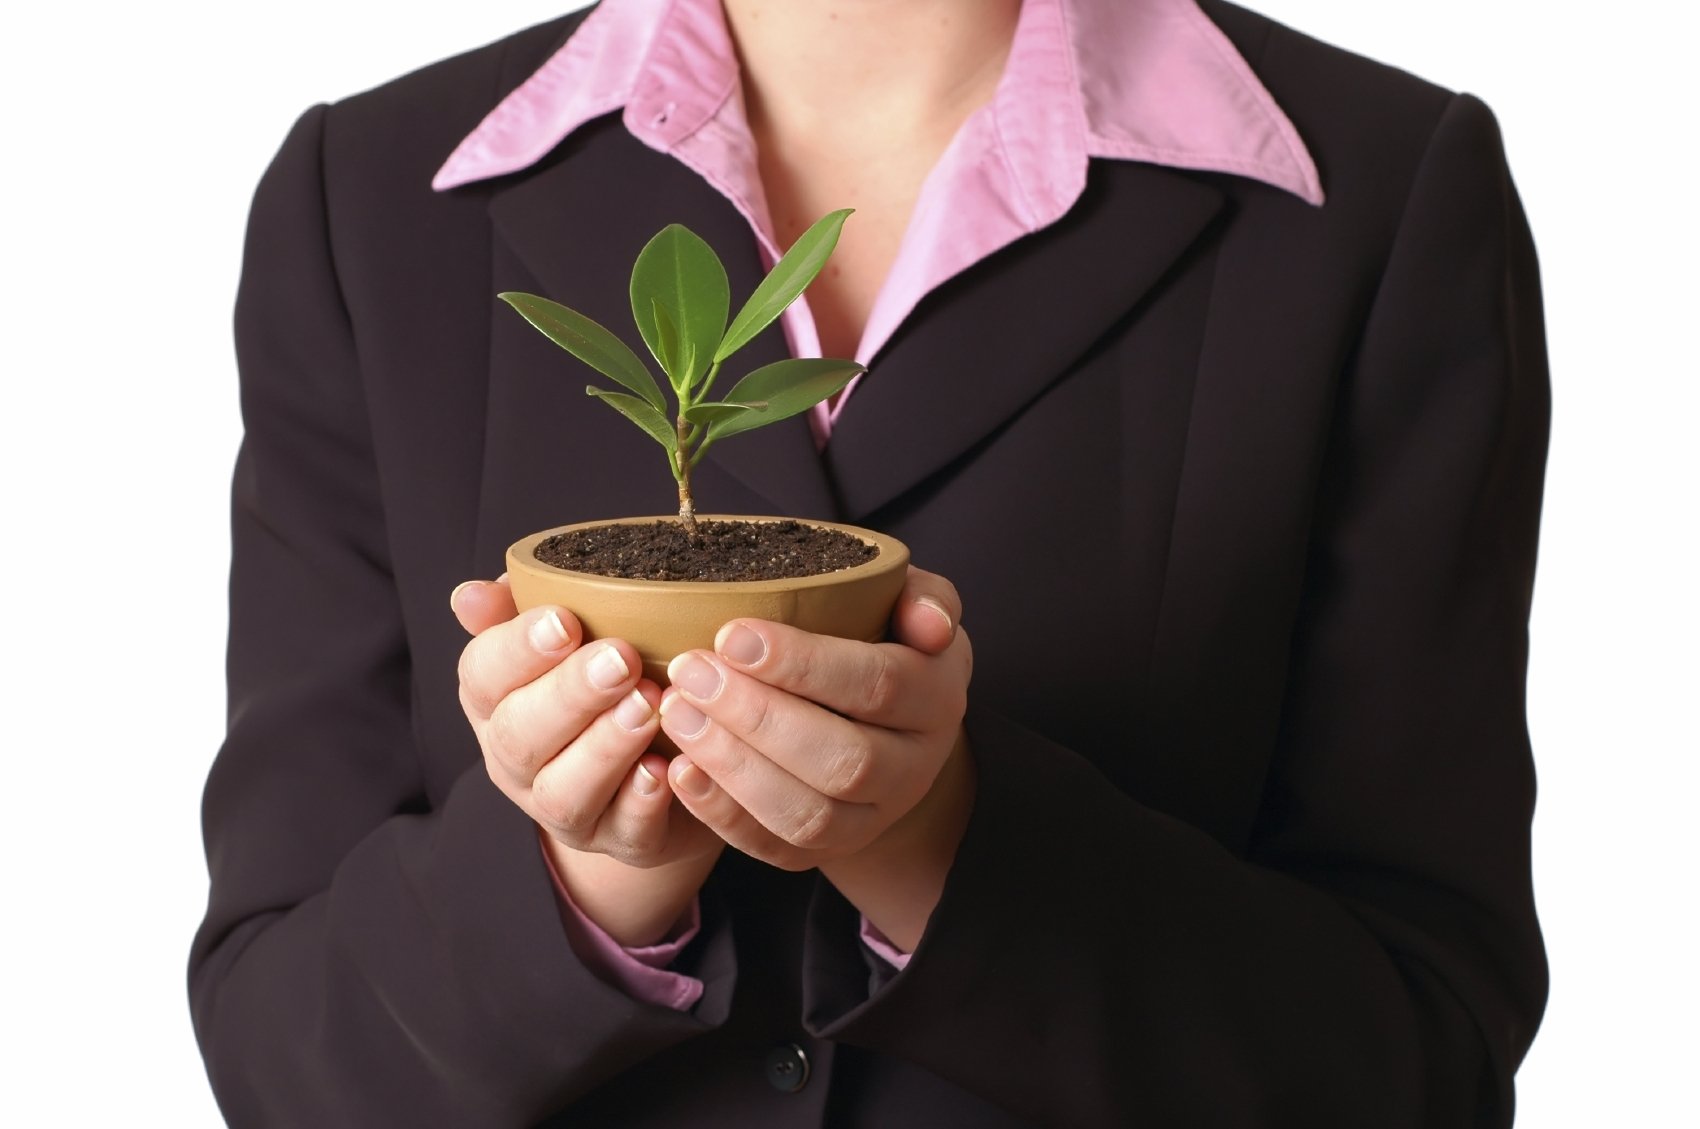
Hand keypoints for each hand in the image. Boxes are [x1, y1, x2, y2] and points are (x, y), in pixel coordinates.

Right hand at [451, 577, 722, 944]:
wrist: (659, 762)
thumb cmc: (604, 680)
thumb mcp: (564, 638)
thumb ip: (520, 609)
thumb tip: (470, 595)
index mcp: (496, 701)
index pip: (483, 675)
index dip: (519, 650)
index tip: (564, 621)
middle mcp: (517, 760)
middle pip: (522, 735)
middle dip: (571, 695)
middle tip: (621, 659)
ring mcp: (564, 810)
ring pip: (565, 791)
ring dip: (606, 748)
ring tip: (649, 707)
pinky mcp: (619, 843)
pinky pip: (624, 832)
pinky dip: (642, 803)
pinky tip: (664, 771)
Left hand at [657, 567, 973, 949]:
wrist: (886, 720)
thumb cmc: (885, 640)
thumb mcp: (911, 606)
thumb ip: (923, 599)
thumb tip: (927, 624)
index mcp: (936, 699)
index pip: (878, 685)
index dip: (803, 664)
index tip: (732, 636)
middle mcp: (914, 769)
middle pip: (844, 760)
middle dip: (758, 718)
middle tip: (691, 674)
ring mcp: (872, 819)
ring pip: (809, 815)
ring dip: (733, 767)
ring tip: (677, 713)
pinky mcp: (826, 850)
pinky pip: (776, 848)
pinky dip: (723, 813)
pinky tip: (680, 769)